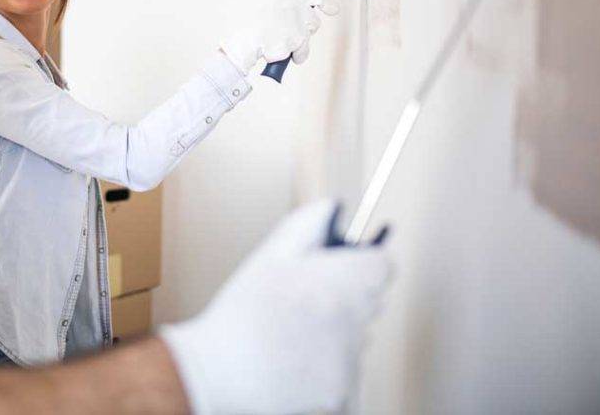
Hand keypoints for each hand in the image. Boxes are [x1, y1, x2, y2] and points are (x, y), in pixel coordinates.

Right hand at [159, 200, 389, 413]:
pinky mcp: (342, 393)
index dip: (364, 261)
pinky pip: (346, 370)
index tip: (346, 265)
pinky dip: (327, 365)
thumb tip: (334, 207)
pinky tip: (294, 359)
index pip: (383, 266)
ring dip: (337, 332)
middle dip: (346, 296)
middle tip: (305, 299)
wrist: (216, 372)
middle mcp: (351, 323)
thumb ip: (307, 225)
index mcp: (337, 284)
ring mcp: (349, 362)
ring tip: (292, 332)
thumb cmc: (239, 314)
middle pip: (370, 301)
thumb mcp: (269, 256)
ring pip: (357, 337)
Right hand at [220, 0, 339, 73]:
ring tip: (280, 43)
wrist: (244, 41)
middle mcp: (296, 6)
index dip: (327, 2)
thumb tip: (298, 16)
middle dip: (307, 30)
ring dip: (299, 44)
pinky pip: (302, 52)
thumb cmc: (251, 27)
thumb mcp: (268, 7)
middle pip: (313, 20)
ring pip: (308, 36)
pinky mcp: (297, 39)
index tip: (333, 9)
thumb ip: (285, 7)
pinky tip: (278, 51)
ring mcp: (297, 23)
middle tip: (294, 35)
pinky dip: (294, 56)